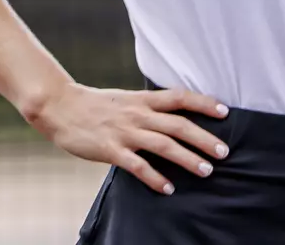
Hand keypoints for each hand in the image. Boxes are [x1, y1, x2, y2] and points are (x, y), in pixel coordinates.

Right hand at [29, 82, 229, 194]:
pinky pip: (137, 165)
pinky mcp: (110, 149)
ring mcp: (124, 132)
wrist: (59, 106)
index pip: (179, 98)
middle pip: (178, 125)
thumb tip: (173, 118)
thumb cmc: (94, 105)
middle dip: (203, 138)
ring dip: (187, 158)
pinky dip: (154, 177)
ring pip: (163, 145)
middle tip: (224, 151)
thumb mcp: (125, 99)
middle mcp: (137, 114)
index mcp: (142, 100)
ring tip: (206, 171)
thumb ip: (147, 108)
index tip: (225, 111)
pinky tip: (168, 188)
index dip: (203, 103)